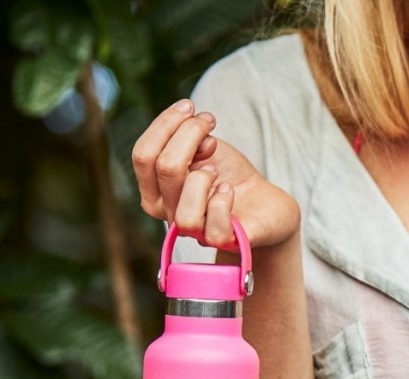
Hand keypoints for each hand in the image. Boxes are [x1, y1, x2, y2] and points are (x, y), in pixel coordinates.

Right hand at [131, 99, 299, 249]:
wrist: (265, 203)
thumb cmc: (230, 175)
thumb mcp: (206, 151)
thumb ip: (188, 141)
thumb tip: (190, 129)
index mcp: (156, 190)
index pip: (143, 155)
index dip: (165, 124)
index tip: (190, 106)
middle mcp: (169, 214)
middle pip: (164, 169)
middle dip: (189, 135)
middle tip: (209, 123)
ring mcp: (196, 232)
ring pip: (183, 212)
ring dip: (201, 179)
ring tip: (216, 169)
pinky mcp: (226, 241)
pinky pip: (214, 231)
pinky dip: (222, 203)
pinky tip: (229, 189)